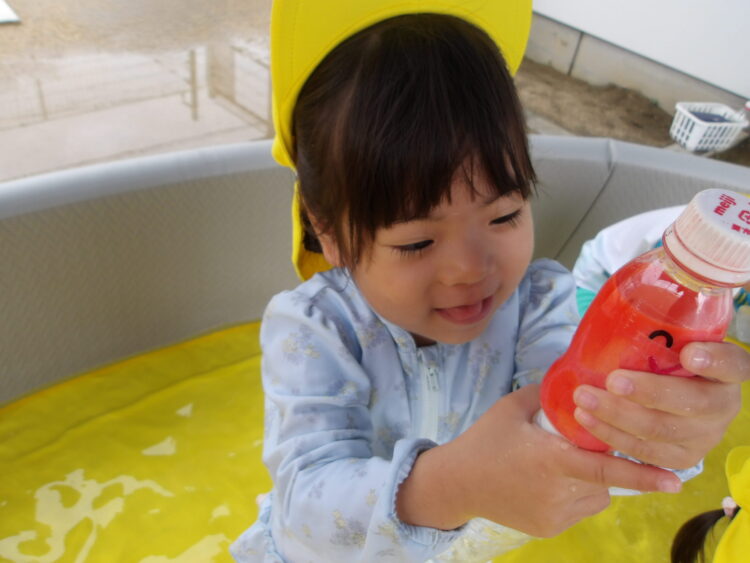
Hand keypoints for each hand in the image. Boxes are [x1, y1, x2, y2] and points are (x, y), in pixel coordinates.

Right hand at [397, 384, 682, 537]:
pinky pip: (579, 509)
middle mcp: (557, 492)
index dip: (642, 475)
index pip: (605, 470)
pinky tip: (548, 481)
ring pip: (595, 496)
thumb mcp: (513, 407)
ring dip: (590, 479)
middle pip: (603, 480)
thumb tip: (581, 376)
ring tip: (558, 463)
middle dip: (604, 462)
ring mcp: (555, 515)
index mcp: (550, 459)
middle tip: (586, 444)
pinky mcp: (550, 529)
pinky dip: (575, 494)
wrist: (457, 483)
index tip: (674, 480)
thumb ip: (550, 393)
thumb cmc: (485, 440)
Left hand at [572, 341, 748, 469]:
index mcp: (728, 371)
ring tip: (584, 397)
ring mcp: (705, 436)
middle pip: (693, 403)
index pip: (733, 364)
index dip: (715, 360)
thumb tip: (620, 306)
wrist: (667, 402)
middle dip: (649, 392)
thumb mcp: (671, 341)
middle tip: (612, 380)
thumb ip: (660, 330)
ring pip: (662, 430)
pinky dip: (612, 435)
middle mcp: (723, 405)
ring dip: (618, 414)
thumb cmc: (663, 360)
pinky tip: (586, 419)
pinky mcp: (682, 458)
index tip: (689, 353)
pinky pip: (645, 451)